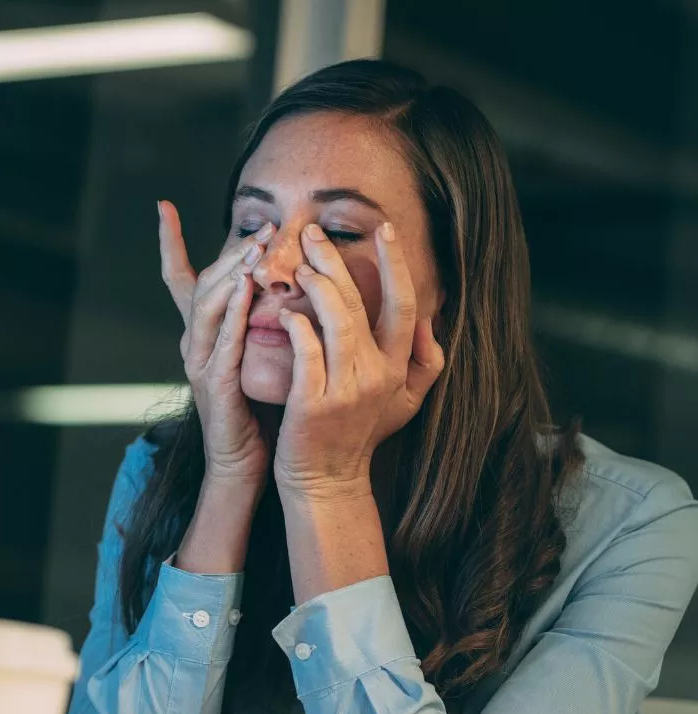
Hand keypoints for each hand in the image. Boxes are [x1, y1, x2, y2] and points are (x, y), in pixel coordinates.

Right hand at [159, 200, 274, 486]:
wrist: (243, 464)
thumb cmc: (255, 410)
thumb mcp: (253, 356)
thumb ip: (256, 323)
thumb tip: (276, 284)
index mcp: (202, 335)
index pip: (180, 280)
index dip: (171, 243)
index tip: (162, 207)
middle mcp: (194, 343)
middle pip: (202, 284)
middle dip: (230, 252)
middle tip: (262, 226)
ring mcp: (200, 363)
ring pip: (208, 306)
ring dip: (232, 273)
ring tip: (256, 247)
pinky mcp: (214, 385)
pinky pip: (223, 340)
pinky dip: (233, 312)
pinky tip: (245, 288)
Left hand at [274, 222, 444, 497]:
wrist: (327, 481)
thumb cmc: (359, 435)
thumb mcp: (405, 403)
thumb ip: (425, 364)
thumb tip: (430, 324)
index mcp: (397, 368)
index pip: (405, 304)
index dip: (396, 264)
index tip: (385, 229)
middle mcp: (376, 374)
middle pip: (360, 303)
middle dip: (335, 261)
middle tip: (311, 233)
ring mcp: (345, 389)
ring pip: (335, 320)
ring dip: (315, 286)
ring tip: (296, 265)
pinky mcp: (313, 402)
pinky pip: (306, 351)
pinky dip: (296, 326)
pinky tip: (285, 312)